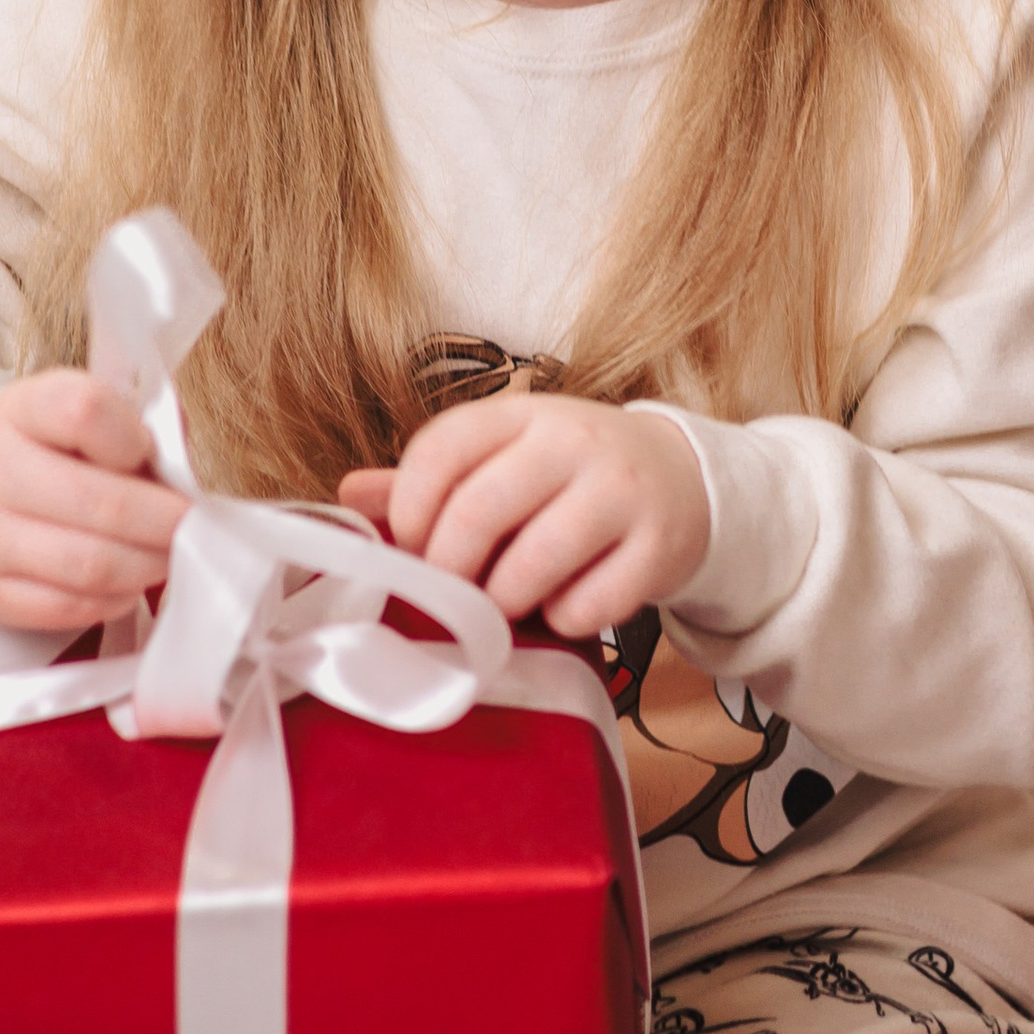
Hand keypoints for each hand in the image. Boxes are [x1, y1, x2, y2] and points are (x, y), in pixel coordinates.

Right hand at [0, 370, 186, 636]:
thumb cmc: (41, 449)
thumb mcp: (75, 412)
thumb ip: (137, 426)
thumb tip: (181, 473)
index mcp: (23, 410)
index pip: (84, 410)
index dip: (133, 437)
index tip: (150, 453)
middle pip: (102, 504)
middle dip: (164, 521)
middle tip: (191, 525)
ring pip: (90, 566)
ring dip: (147, 566)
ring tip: (167, 555)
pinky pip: (68, 608)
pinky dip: (113, 600)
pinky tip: (128, 583)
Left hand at [338, 393, 709, 644]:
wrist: (684, 480)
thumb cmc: (571, 476)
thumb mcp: (507, 458)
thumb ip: (433, 478)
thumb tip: (349, 495)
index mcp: (523, 414)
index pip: (444, 447)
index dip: (409, 507)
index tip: (410, 545)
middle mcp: (573, 441)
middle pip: (480, 509)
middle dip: (448, 568)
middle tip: (449, 592)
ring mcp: (621, 491)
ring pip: (534, 563)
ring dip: (502, 602)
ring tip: (504, 603)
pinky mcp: (658, 546)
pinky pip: (590, 604)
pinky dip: (564, 620)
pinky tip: (566, 605)